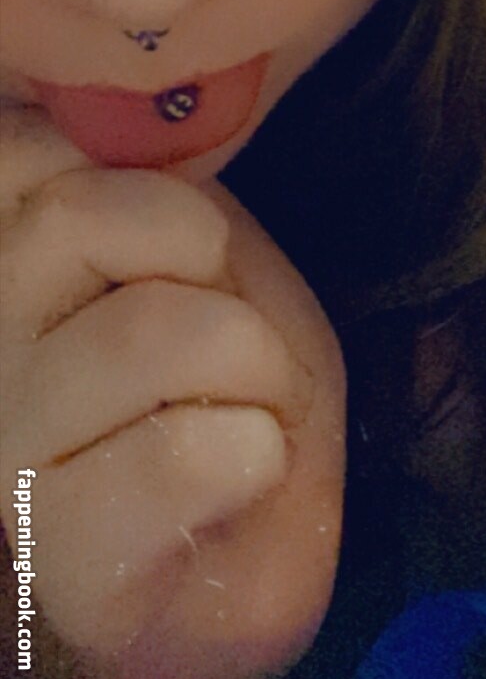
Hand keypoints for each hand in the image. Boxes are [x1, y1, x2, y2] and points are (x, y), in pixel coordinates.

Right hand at [0, 106, 344, 678]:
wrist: (266, 544)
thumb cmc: (238, 377)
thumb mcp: (209, 245)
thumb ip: (144, 182)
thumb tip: (95, 124)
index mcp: (7, 259)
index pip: (17, 148)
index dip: (135, 181)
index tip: (187, 246)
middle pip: (76, 219)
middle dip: (206, 256)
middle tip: (239, 327)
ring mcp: (4, 450)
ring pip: (144, 330)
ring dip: (252, 357)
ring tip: (256, 400)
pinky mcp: (62, 554)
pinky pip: (176, 455)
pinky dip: (254, 448)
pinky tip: (248, 467)